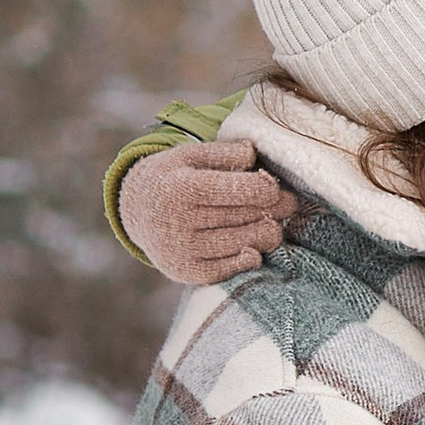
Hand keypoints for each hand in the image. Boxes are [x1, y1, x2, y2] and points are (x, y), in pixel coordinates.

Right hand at [120, 138, 299, 284]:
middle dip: (276, 209)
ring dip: (268, 233)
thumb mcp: (192, 154)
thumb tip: (254, 156)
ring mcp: (181, 249)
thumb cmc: (175, 177)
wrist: (136, 210)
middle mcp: (179, 221)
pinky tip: (253, 245)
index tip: (274, 186)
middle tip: (288, 203)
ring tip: (272, 222)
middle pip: (247, 217)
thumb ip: (225, 152)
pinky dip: (250, 257)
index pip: (240, 191)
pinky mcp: (185, 271)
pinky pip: (230, 269)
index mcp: (182, 186)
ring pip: (245, 243)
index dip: (268, 189)